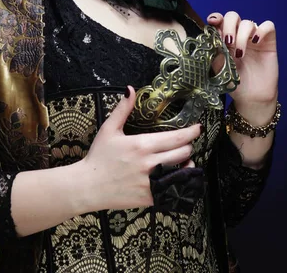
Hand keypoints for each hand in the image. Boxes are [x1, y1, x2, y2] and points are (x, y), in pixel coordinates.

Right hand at [80, 86, 200, 211]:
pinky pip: (173, 190)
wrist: (89, 186)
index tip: (197, 128)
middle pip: (183, 153)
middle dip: (188, 146)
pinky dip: (179, 183)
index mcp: (142, 145)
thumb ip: (122, 109)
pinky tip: (177, 177)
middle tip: (186, 143)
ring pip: (182, 172)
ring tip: (184, 160)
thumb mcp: (109, 129)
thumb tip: (131, 89)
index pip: (176, 138)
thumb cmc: (99, 156)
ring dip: (187, 164)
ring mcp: (151, 182)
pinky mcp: (150, 198)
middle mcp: (149, 163)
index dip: (191, 132)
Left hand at [206, 11, 278, 110]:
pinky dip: (261, 30)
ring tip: (240, 54)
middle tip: (228, 42)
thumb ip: (214, 51)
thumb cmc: (234, 82)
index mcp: (224, 38)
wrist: (251, 96)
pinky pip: (268, 26)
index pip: (220, 20)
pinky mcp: (269, 42)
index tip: (213, 22)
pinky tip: (256, 42)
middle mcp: (238, 35)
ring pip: (248, 22)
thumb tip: (210, 36)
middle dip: (228, 26)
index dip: (216, 17)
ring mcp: (253, 37)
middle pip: (233, 16)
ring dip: (242, 36)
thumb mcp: (219, 66)